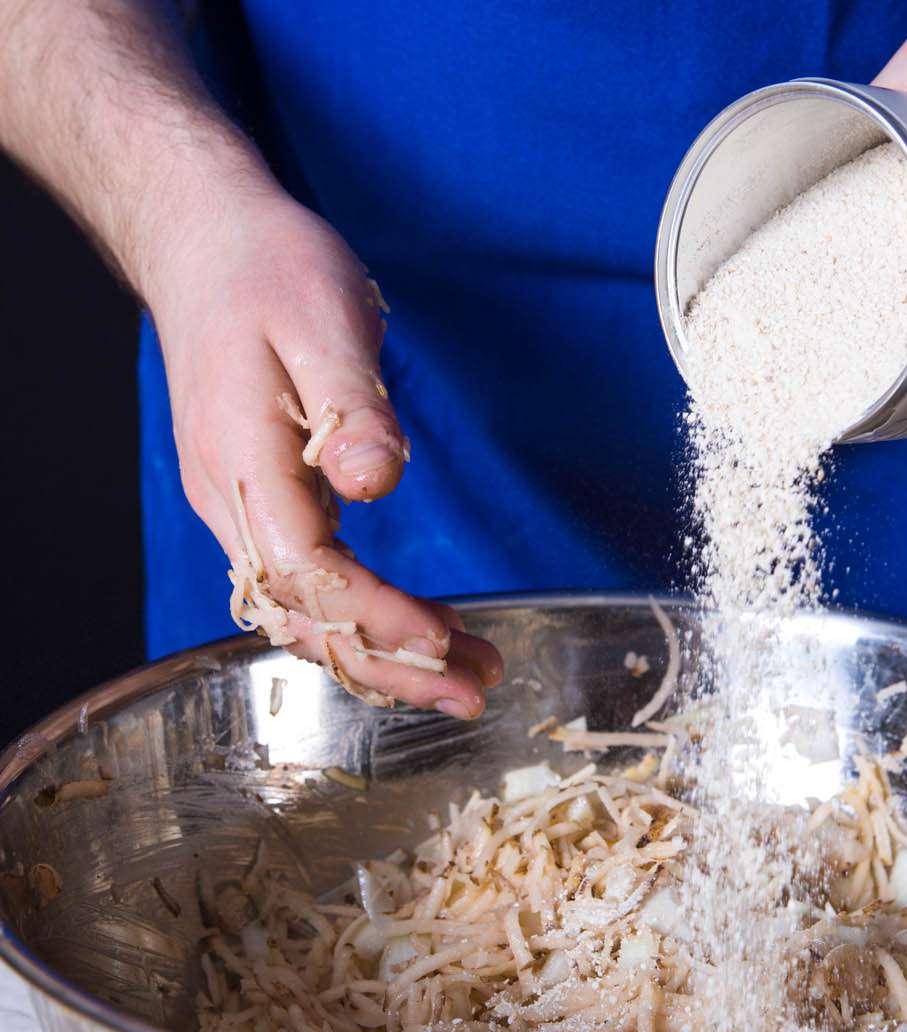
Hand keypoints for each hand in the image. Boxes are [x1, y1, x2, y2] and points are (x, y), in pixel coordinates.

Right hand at [146, 189, 503, 715]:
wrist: (207, 245)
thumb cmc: (269, 271)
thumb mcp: (322, 316)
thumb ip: (349, 406)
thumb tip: (373, 481)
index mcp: (245, 463)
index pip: (310, 572)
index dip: (378, 617)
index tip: (447, 639)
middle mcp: (234, 502)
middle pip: (307, 616)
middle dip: (393, 663)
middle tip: (478, 689)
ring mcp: (244, 507)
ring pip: (309, 612)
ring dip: (386, 652)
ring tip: (468, 671)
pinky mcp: (266, 502)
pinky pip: (311, 586)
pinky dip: (366, 620)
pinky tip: (419, 632)